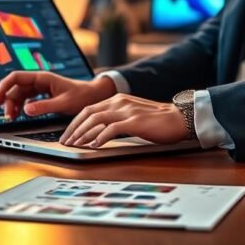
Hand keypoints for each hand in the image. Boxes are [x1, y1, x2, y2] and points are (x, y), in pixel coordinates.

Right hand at [0, 71, 115, 120]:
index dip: (4, 87)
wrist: (93, 96)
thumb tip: (25, 110)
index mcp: (42, 78)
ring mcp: (40, 88)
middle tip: (7, 116)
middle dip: (8, 100)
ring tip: (11, 118)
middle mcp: (39, 81)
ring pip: (19, 94)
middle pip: (15, 88)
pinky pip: (26, 99)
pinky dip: (20, 107)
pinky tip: (19, 115)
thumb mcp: (64, 103)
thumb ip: (44, 106)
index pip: (16, 77)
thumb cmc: (81, 96)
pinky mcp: (42, 95)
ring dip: (13, 105)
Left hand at [61, 94, 190, 147]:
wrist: (180, 118)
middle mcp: (119, 102)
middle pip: (88, 113)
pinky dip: (101, 137)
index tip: (68, 135)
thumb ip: (116, 120)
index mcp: (117, 100)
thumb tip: (97, 134)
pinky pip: (113, 128)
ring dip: (83, 133)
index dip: (76, 123)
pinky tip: (95, 145)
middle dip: (74, 129)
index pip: (89, 109)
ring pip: (97, 119)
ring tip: (75, 145)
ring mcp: (127, 111)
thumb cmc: (157, 121)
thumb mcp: (132, 116)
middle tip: (65, 142)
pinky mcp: (136, 121)